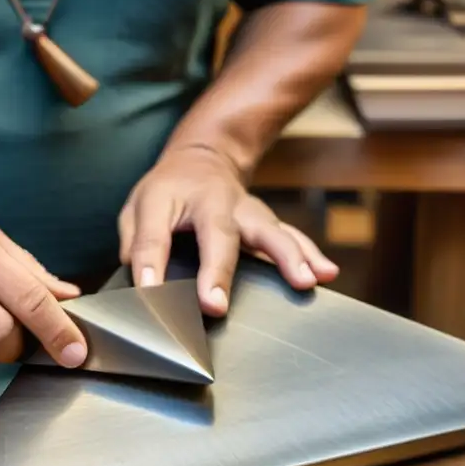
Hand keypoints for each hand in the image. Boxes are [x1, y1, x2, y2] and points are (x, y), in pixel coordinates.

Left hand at [118, 145, 338, 315]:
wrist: (204, 158)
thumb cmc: (168, 191)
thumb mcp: (138, 209)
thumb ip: (138, 245)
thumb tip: (146, 286)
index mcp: (170, 196)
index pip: (157, 233)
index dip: (152, 264)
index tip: (150, 294)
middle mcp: (213, 201)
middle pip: (220, 233)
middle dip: (218, 271)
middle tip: (216, 307)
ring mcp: (246, 211)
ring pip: (268, 231)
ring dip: (288, 257)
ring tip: (304, 282)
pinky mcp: (266, 223)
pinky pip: (290, 238)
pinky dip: (310, 255)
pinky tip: (326, 274)